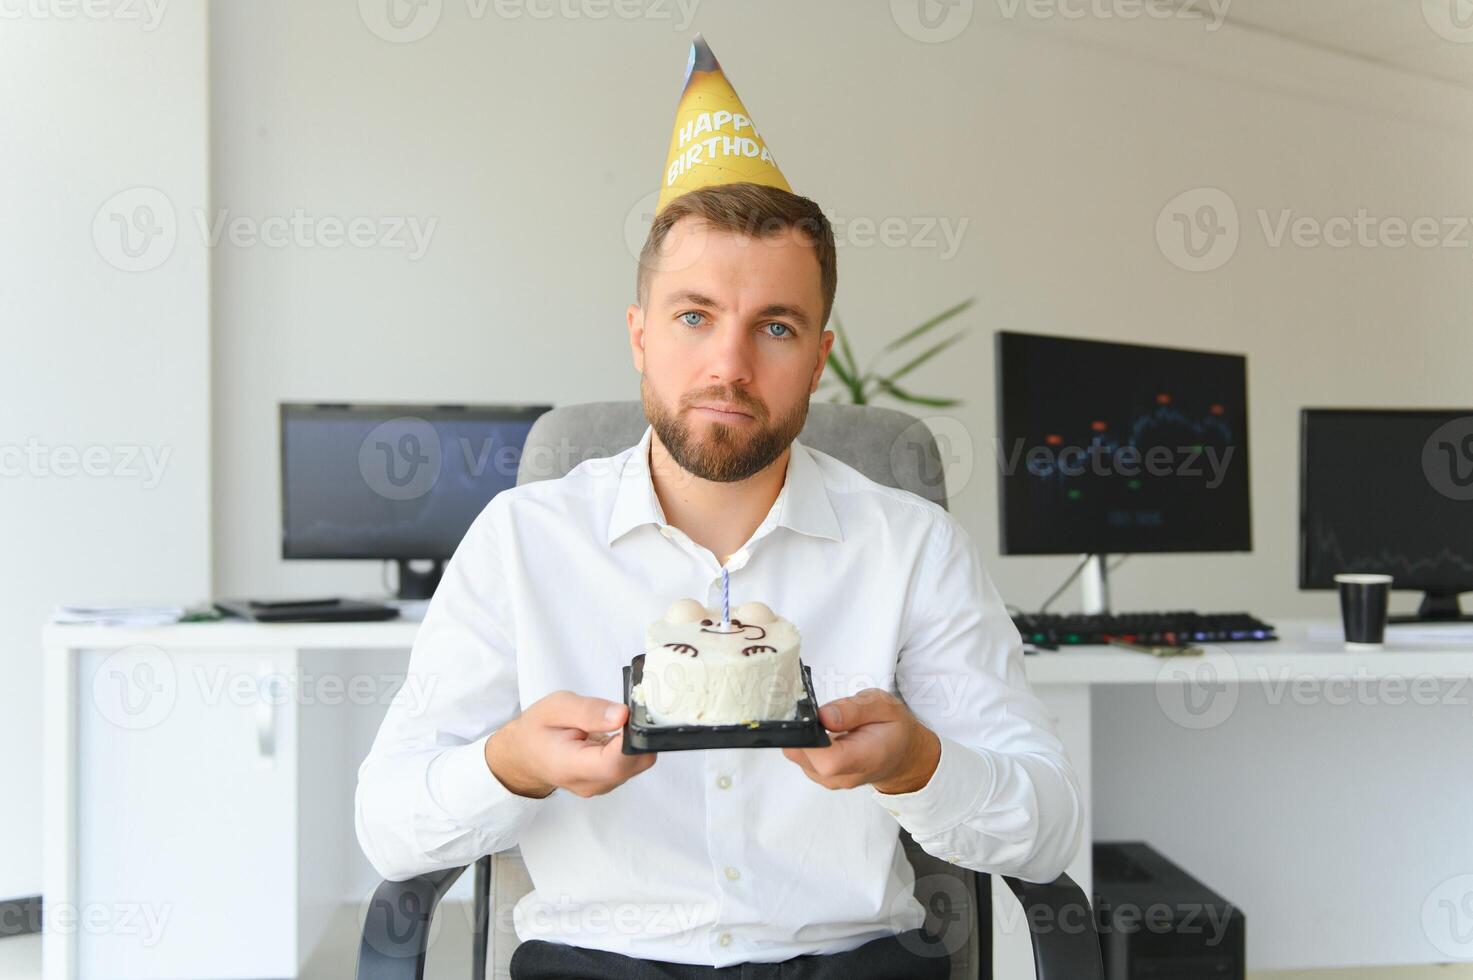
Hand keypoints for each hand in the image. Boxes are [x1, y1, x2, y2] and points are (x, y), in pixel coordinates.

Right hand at [485, 691, 654, 798]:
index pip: (616, 762)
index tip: (632, 713)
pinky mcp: (610, 780)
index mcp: (572, 767)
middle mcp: (591, 783)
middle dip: (639, 733)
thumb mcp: (556, 707)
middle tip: (625, 709)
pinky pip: (632, 762)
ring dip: (635, 738)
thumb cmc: (536, 730)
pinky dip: (630, 744)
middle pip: (635, 762)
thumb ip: (589, 711)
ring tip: (614, 719)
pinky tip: (615, 731)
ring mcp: (603, 785)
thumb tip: (622, 714)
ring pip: (638, 762)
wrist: (524, 754)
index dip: (632, 737)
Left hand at [782, 688, 940, 793]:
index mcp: (864, 759)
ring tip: (821, 717)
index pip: (827, 760)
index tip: (808, 713)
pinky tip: (819, 728)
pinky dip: (804, 738)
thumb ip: (854, 709)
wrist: (900, 754)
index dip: (809, 737)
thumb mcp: (883, 706)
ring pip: (796, 753)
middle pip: (803, 755)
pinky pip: (799, 755)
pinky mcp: (817, 775)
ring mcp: (827, 779)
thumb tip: (823, 716)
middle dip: (800, 727)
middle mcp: (842, 776)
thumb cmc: (893, 729)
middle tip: (811, 705)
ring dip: (801, 732)